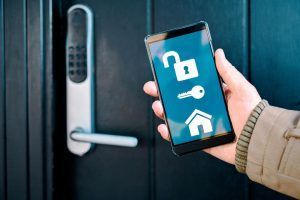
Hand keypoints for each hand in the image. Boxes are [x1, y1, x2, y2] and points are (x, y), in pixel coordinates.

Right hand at [143, 49, 260, 163]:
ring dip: (163, 110)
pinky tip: (164, 127)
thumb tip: (218, 52)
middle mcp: (203, 108)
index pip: (188, 85)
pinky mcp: (199, 138)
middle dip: (162, 93)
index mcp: (211, 95)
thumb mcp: (241, 88)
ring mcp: (199, 123)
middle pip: (177, 99)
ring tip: (158, 106)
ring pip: (175, 116)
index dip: (174, 80)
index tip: (163, 74)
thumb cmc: (252, 113)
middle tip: (151, 88)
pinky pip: (180, 135)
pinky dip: (169, 132)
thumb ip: (228, 72)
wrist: (257, 139)